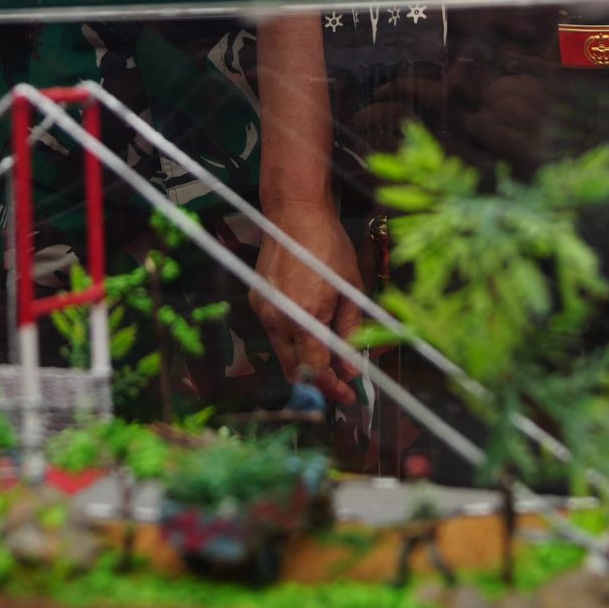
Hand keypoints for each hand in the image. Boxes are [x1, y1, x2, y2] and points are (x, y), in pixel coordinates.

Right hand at [249, 194, 363, 402]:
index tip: (349, 395)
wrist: (294, 213)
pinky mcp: (257, 300)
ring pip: (283, 352)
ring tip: (330, 353)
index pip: (315, 369)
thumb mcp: (351, 288)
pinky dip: (294, 340)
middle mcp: (278, 317)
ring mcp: (263, 309)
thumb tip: (351, 367)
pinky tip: (312, 329)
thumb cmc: (328, 246)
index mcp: (304, 315)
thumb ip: (350, 330)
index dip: (333, 388)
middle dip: (318, 381)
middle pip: (294, 369)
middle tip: (342, 382)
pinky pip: (275, 332)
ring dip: (305, 359)